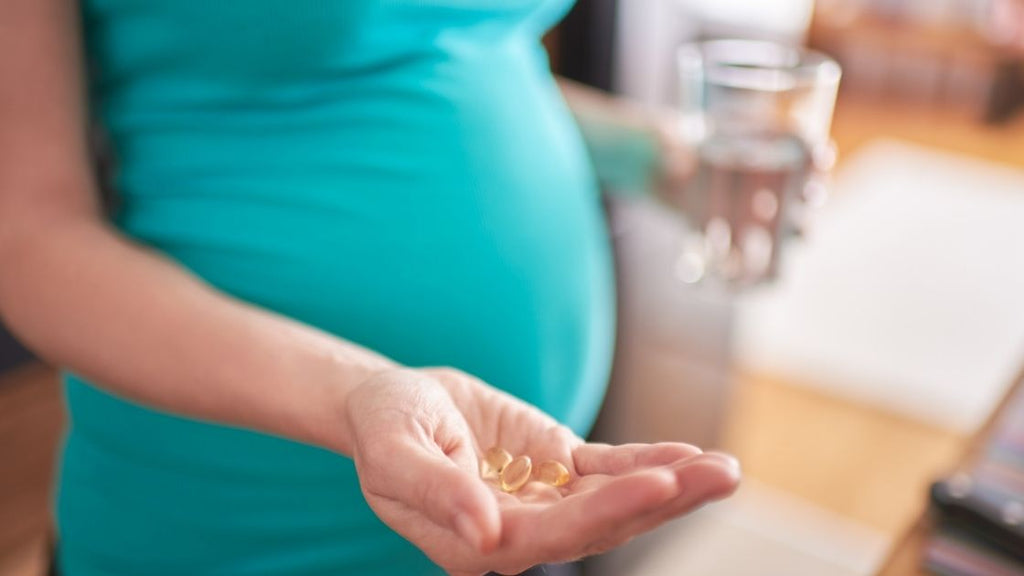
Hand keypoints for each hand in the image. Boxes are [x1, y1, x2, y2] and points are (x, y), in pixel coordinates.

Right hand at [346, 367, 740, 575]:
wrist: (394, 404)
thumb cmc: (384, 429)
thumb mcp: (394, 455)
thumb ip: (436, 494)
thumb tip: (487, 536)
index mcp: (479, 541)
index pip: (552, 535)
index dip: (608, 512)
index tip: (659, 484)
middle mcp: (521, 530)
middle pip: (601, 523)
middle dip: (663, 501)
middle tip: (719, 476)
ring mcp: (546, 499)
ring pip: (617, 498)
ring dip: (673, 485)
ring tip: (726, 470)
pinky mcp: (559, 467)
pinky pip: (611, 468)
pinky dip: (650, 461)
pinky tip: (692, 455)